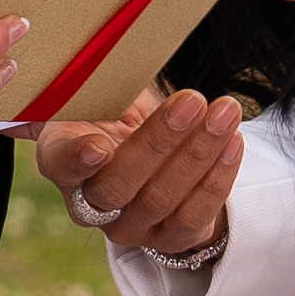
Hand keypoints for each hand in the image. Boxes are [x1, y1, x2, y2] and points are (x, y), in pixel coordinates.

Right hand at [41, 87, 243, 259]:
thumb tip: (88, 55)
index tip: (98, 145)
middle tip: (191, 102)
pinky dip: (218, 177)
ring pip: (162, 198)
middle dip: (159, 142)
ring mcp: (129, 228)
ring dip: (198, 153)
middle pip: (118, 184)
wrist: (155, 157)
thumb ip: (90, 84)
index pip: (60, 166)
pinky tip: (233, 140)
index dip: (76, 159)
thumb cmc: (120, 117)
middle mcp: (90, 205)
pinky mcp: (170, 240)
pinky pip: (195, 214)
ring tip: (225, 112)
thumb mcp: (99, 96)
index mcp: (61, 163)